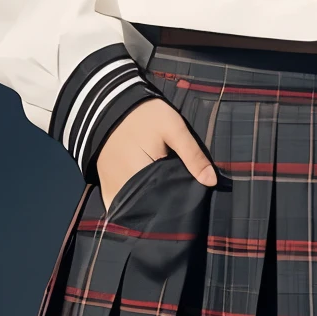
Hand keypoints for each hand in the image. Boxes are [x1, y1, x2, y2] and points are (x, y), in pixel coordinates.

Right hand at [95, 97, 217, 211]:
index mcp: (142, 176)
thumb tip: (211, 181)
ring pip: (132, 211)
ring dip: (146, 210)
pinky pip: (117, 206)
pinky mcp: (105, 186)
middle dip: (163, 211)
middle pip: (147, 210)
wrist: (110, 104)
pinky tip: (142, 204)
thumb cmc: (145, 116)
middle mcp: (123, 188)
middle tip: (178, 204)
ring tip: (161, 204)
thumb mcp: (174, 128)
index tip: (190, 206)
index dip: (178, 207)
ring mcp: (111, 189)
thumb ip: (192, 155)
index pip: (164, 204)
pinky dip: (129, 209)